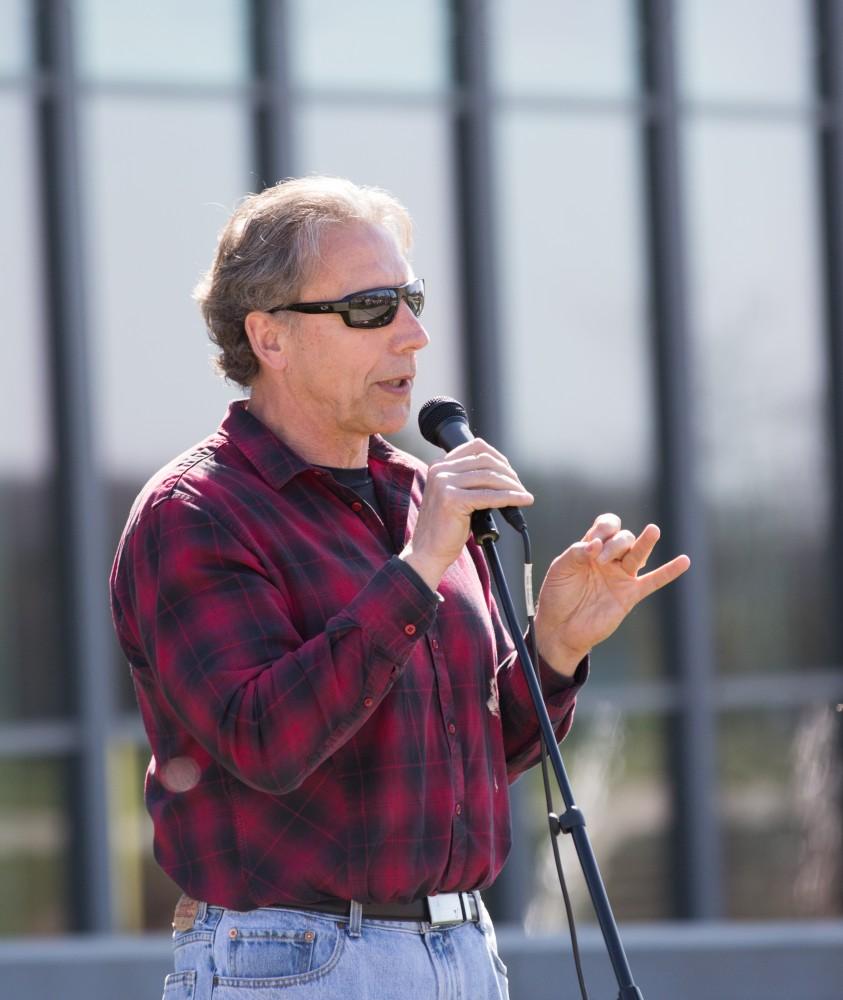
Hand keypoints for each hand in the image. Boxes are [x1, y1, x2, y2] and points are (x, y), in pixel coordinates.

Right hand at [400, 439, 533, 590]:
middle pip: (485, 461)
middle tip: (520, 487)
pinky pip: (490, 496)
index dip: (498, 457)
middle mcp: (440, 470)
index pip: (475, 447)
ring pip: (490, 477)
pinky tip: (522, 501)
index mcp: (439, 465)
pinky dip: (510, 498)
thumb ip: (470, 480)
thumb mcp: (455, 495)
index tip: (510, 471)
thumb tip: (503, 476)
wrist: (428, 551)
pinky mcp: (452, 500)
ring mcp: (444, 484)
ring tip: (523, 495)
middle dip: (508, 473)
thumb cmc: (444, 527)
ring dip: (512, 486)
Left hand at [534, 513, 690, 675]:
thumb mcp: (560, 569)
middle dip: (614, 544)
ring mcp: (621, 576)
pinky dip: (669, 572)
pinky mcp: (629, 595)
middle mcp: (609, 559)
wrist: (559, 628)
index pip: (606, 526)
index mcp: (591, 548)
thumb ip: (576, 553)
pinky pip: (653, 581)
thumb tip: (596, 544)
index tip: (594, 542)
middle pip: (623, 538)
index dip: (604, 528)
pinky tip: (684, 561)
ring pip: (638, 554)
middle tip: (599, 561)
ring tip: (653, 531)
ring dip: (644, 542)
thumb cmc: (557, 596)